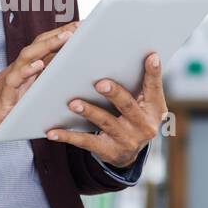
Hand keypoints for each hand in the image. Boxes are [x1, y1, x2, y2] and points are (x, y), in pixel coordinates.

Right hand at [0, 23, 79, 150]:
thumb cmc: (3, 109)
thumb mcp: (28, 95)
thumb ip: (43, 84)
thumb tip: (69, 77)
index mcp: (26, 70)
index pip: (45, 46)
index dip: (63, 34)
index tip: (82, 24)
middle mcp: (18, 70)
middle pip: (39, 45)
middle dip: (59, 34)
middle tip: (79, 25)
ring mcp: (10, 81)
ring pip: (27, 57)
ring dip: (47, 45)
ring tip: (65, 38)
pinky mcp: (4, 96)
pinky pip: (15, 81)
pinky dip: (26, 71)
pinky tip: (39, 65)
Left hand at [46, 51, 167, 167]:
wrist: (129, 154)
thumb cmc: (134, 117)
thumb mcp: (145, 103)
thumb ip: (142, 83)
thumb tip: (144, 53)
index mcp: (155, 109)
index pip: (154, 88)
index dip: (153, 73)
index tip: (151, 56)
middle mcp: (144, 126)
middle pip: (127, 106)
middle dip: (114, 94)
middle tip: (100, 83)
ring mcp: (127, 140)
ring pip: (105, 122)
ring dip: (89, 111)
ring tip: (73, 103)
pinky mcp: (108, 151)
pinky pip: (86, 142)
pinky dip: (67, 136)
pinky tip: (52, 132)